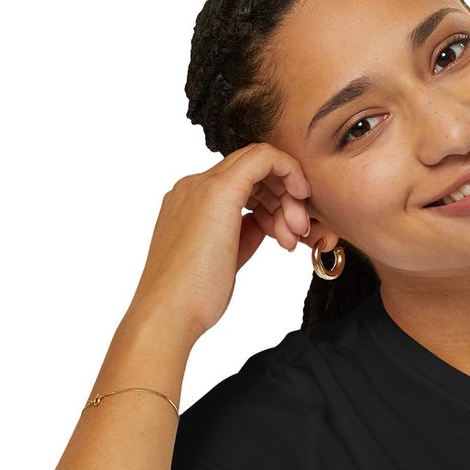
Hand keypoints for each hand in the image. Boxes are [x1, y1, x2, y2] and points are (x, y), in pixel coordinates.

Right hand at [124, 142, 310, 346]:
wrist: (169, 311)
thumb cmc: (193, 297)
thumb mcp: (227, 257)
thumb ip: (244, 233)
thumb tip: (267, 223)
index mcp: (191, 202)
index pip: (242, 183)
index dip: (272, 202)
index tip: (287, 232)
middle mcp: (194, 186)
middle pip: (252, 171)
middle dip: (284, 198)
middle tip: (297, 234)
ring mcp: (203, 185)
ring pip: (260, 163)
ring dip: (288, 197)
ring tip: (292, 238)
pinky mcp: (219, 191)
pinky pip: (264, 158)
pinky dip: (289, 172)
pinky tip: (300, 198)